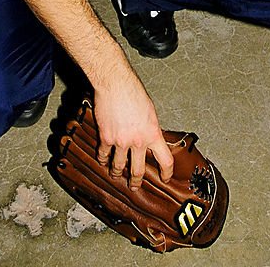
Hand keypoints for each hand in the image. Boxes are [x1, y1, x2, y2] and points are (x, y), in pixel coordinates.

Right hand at [94, 68, 173, 189]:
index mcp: (153, 133)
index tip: (165, 178)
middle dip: (136, 181)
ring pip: (118, 166)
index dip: (167, 173)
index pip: (165, 160)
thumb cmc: (134, 91)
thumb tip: (149, 138)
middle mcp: (138, 141)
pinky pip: (103, 154)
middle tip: (134, 185)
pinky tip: (102, 160)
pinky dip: (102, 158)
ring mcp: (121, 141)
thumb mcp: (150, 111)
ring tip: (115, 174)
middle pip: (138, 170)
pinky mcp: (106, 137)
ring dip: (116, 172)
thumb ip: (150, 128)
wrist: (116, 84)